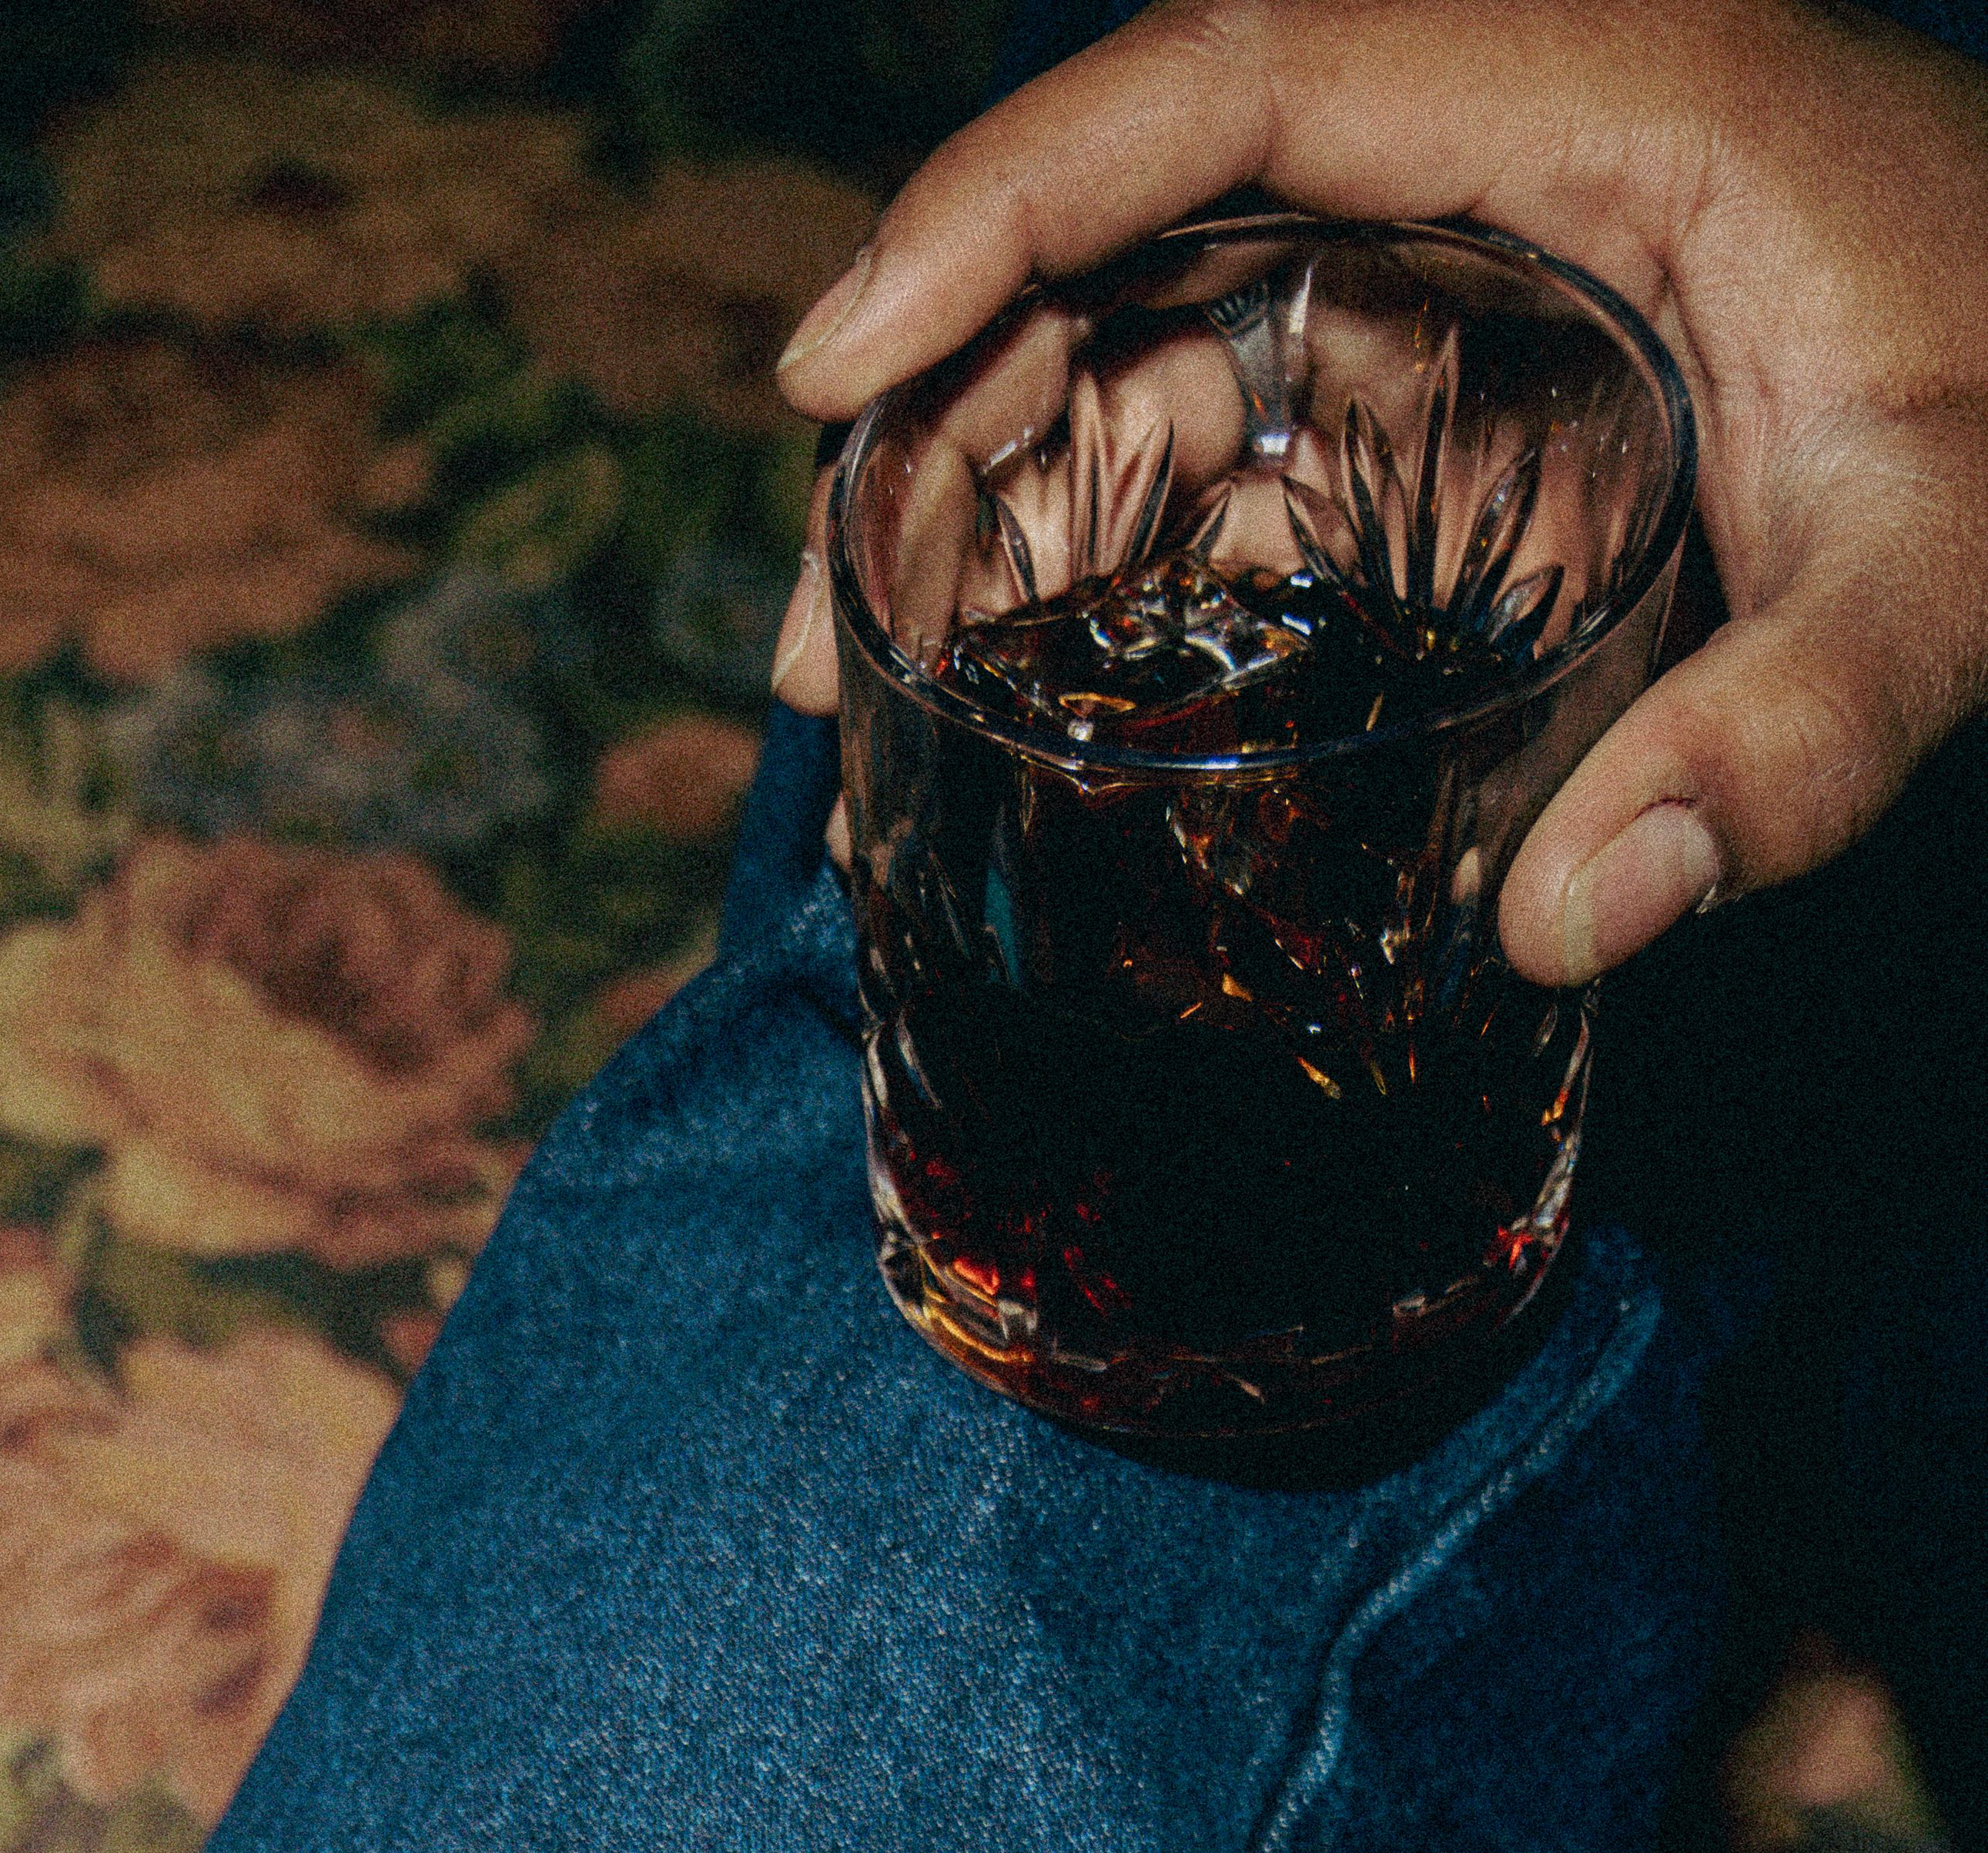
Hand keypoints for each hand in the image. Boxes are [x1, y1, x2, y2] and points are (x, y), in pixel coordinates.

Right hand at [764, 0, 1987, 976]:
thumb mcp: (1964, 568)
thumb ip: (1797, 738)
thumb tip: (1566, 923)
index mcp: (1602, 83)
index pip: (1230, 75)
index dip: (1005, 202)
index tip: (839, 369)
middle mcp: (1507, 127)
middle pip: (1144, 198)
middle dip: (946, 391)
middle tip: (824, 632)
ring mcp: (1479, 237)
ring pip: (1165, 306)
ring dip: (1003, 482)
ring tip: (870, 685)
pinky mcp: (1480, 344)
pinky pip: (1251, 401)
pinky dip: (1119, 532)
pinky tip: (1040, 683)